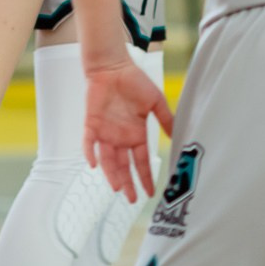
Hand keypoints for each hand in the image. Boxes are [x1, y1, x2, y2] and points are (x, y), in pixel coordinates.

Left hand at [83, 57, 175, 200]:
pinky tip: (93, 164)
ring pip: (107, 159)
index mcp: (136, 134)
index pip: (141, 161)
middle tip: (132, 199)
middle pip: (123, 166)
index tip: (151, 193)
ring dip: (111, 174)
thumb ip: (165, 119)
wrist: (113, 66)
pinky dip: (90, 153)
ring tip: (117, 188)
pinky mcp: (92, 124)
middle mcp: (120, 138)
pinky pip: (89, 142)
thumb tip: (176, 137)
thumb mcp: (155, 101)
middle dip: (127, 183)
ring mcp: (105, 132)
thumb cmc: (134, 81)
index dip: (146, 177)